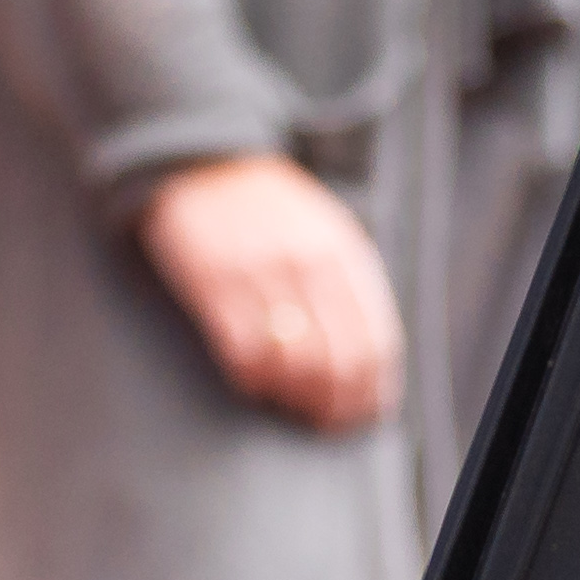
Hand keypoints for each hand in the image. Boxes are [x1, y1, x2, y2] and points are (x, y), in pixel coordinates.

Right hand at [140, 155, 402, 434]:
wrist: (205, 160)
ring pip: (294, 365)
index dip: (369, 393)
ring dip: (291, 397)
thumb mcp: (326, 234)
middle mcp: (308, 264)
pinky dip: (251, 380)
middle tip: (317, 419)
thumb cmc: (270, 211)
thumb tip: (369, 368)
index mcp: (344, 254)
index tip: (357, 414)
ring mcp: (261, 272)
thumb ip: (351, 289)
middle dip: (331, 405)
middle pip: (338, 363)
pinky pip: (244, 354)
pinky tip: (250, 380)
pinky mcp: (215, 281)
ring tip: (284, 401)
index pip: (375, 344)